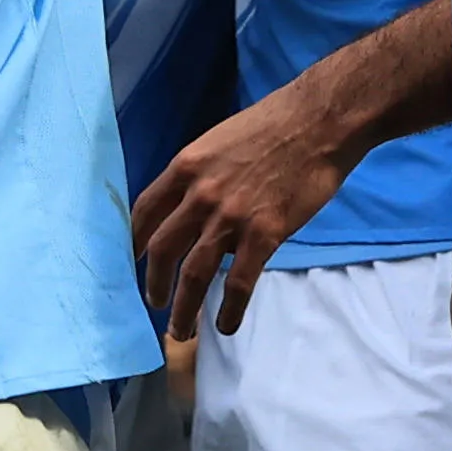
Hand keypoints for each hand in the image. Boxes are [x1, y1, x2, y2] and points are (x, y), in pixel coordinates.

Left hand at [136, 81, 359, 334]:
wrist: (320, 121)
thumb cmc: (273, 124)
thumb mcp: (219, 141)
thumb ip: (200, 175)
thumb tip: (191, 207)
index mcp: (185, 167)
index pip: (145, 212)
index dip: (134, 241)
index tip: (131, 260)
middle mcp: (200, 195)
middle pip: (162, 250)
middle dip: (154, 283)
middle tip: (155, 302)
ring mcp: (231, 216)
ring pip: (194, 274)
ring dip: (183, 308)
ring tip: (180, 329)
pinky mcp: (265, 234)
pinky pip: (239, 283)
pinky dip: (229, 310)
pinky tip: (225, 325)